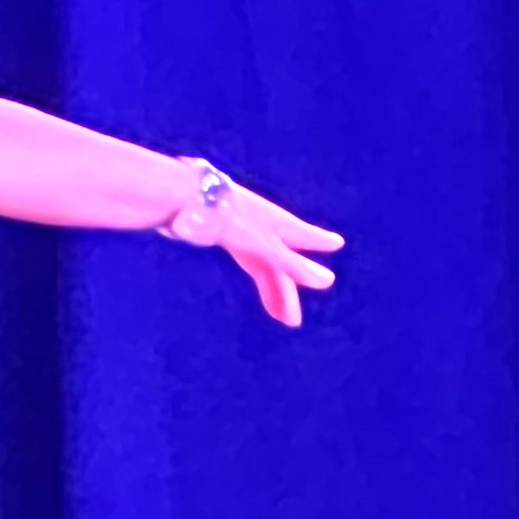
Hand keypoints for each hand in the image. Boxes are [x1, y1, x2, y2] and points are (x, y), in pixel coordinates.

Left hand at [169, 176, 343, 326]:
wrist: (181, 198)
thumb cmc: (230, 219)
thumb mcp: (265, 245)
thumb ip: (293, 264)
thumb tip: (328, 281)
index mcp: (278, 223)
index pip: (304, 236)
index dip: (318, 241)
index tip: (337, 242)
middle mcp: (264, 226)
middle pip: (281, 260)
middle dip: (288, 288)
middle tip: (292, 319)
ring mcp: (243, 230)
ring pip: (263, 263)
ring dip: (271, 289)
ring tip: (279, 317)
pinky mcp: (222, 234)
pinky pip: (247, 259)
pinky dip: (256, 274)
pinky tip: (260, 288)